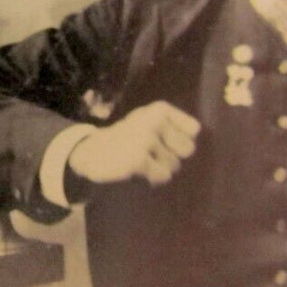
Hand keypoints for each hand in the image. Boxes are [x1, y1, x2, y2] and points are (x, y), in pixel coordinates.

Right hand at [67, 101, 200, 187]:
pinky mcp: (138, 159)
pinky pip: (162, 175)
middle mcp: (154, 120)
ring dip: (160, 167)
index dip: (182, 139)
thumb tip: (192, 143)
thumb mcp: (149, 122)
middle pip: (187, 149)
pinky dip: (153, 177)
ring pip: (174, 164)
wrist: (92, 151)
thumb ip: (174, 127)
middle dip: (173, 155)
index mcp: (159, 110)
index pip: (193, 129)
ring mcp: (145, 139)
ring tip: (141, 159)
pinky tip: (138, 170)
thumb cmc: (128, 137)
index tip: (165, 139)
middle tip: (152, 152)